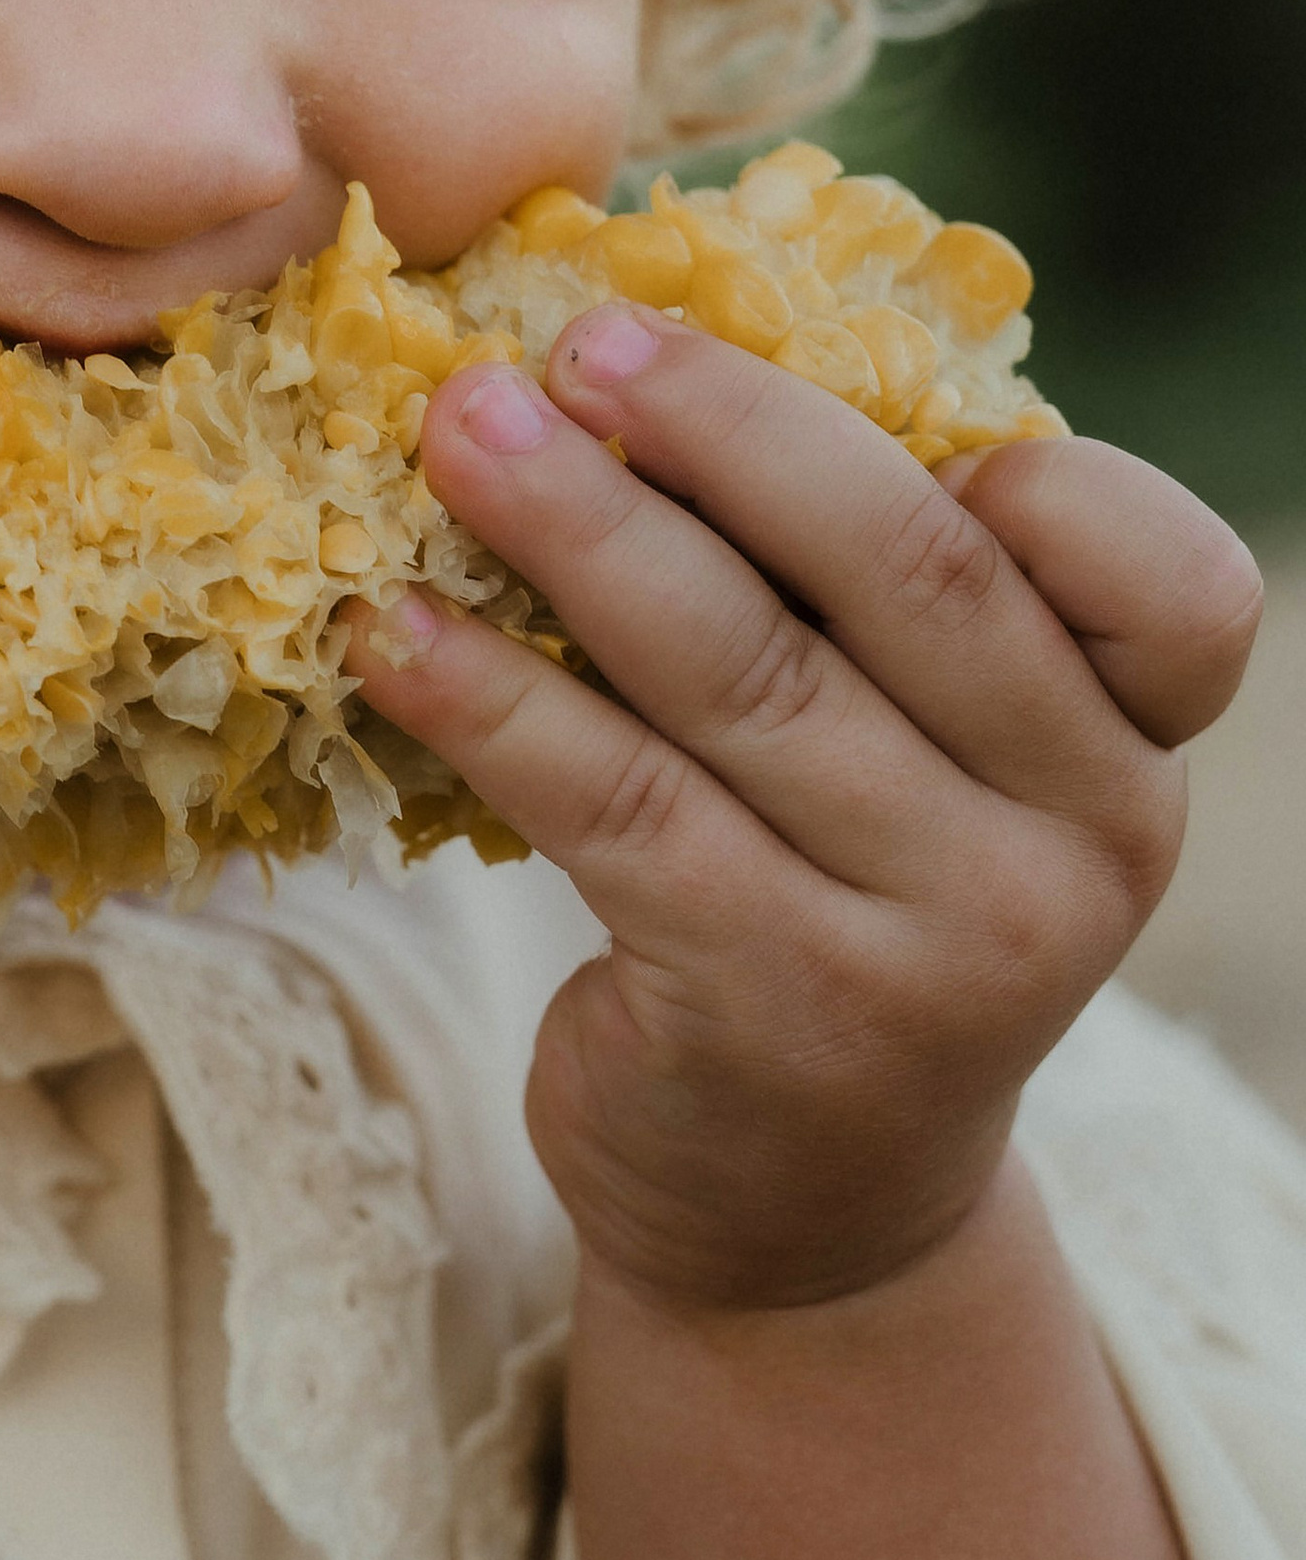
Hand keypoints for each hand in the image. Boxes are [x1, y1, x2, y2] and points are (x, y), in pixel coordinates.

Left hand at [352, 305, 1262, 1314]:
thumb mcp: (916, 769)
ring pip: (745, 677)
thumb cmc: (842, 909)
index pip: (1170, 583)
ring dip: (579, 531)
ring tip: (455, 431)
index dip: (1032, 471)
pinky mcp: (776, 1012)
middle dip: (731, 431)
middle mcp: (1076, 848)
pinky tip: (389, 628)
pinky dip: (490, 698)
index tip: (845, 371)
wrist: (804, 1218)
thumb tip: (645, 362)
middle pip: (916, 576)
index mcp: (1132, 752)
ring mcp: (939, 945)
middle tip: (578, 340)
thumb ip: (863, 603)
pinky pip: (615, 809)